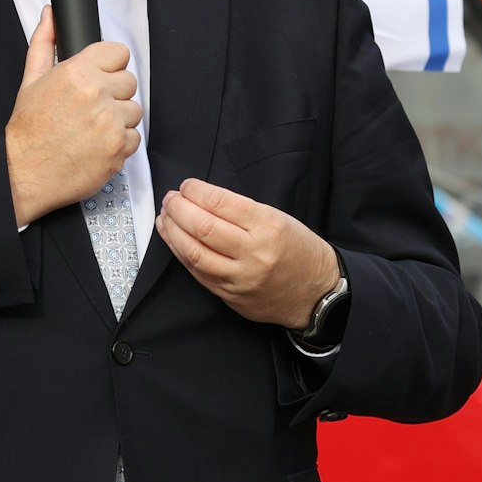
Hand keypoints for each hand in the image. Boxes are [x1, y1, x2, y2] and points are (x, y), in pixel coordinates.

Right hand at [4, 6, 141, 224]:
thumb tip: (50, 16)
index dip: (109, 65)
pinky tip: (97, 145)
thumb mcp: (30, 80)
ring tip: (92, 128)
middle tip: (90, 107)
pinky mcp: (119, 148)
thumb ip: (44, 43)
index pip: (118, 52)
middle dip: (113, 93)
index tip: (100, 77)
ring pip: (134, 110)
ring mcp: (111, 122)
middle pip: (129, 81)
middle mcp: (97, 94)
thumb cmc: (28, 131)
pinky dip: (119, 143)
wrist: (25, 174)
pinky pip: (134, 138)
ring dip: (118, 119)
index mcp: (77, 72)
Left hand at [155, 178, 340, 328]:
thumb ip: (241, 210)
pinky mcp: (231, 296)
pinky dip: (181, 254)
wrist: (317, 293)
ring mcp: (240, 278)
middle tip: (170, 199)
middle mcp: (253, 253)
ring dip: (173, 233)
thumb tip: (201, 199)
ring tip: (165, 217)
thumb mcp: (278, 218)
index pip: (221, 204)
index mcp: (268, 226)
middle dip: (179, 209)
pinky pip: (198, 273)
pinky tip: (174, 240)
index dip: (196, 192)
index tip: (187, 185)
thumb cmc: (298, 249)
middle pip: (203, 228)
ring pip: (194, 253)